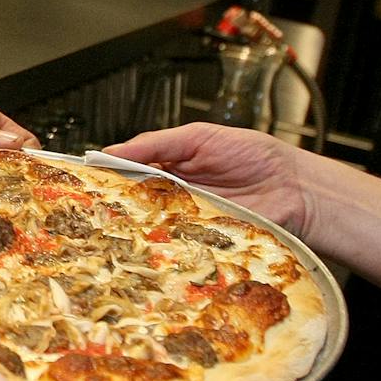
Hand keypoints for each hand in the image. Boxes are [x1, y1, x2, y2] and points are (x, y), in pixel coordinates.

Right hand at [102, 121, 315, 236]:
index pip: (129, 169)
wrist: (296, 190)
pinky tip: (149, 239)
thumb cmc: (256, 156)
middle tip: (93, 203)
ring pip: (149, 224)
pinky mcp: (201, 243)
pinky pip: (174, 244)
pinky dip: (161, 243)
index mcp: (171, 164)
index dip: (106, 173)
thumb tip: (113, 150)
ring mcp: (187, 220)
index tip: (84, 177)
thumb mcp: (200, 137)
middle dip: (114, 202)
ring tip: (116, 220)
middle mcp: (175, 195)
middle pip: (134, 200)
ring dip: (135, 223)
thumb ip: (156, 143)